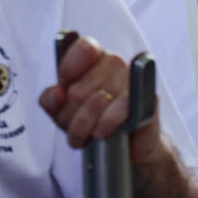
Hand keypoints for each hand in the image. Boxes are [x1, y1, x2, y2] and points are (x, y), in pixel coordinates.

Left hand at [38, 35, 165, 164]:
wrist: (128, 148)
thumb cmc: (94, 122)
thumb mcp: (62, 111)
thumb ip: (51, 99)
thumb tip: (59, 92)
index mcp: (92, 58)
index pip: (82, 48)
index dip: (69, 70)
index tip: (64, 87)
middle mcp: (113, 63)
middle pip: (78, 90)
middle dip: (70, 116)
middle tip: (76, 124)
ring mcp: (131, 80)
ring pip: (95, 102)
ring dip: (84, 127)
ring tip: (87, 134)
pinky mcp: (146, 99)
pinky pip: (119, 110)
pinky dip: (106, 124)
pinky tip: (101, 132)